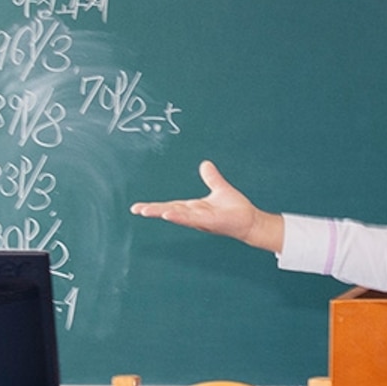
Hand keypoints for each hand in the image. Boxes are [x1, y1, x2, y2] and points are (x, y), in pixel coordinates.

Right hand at [132, 161, 284, 253]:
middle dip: (152, 210)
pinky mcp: (210, 222)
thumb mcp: (220, 189)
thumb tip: (205, 164)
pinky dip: (180, 216)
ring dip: (163, 212)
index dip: (154, 206)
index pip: (170, 205)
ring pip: (178, 215)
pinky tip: (168, 214)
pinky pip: (192, 218)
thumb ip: (211, 177)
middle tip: (135, 209)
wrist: (251, 221)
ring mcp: (201, 219)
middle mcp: (194, 215)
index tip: (138, 207)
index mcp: (193, 208)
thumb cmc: (236, 209)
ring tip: (146, 211)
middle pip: (169, 210)